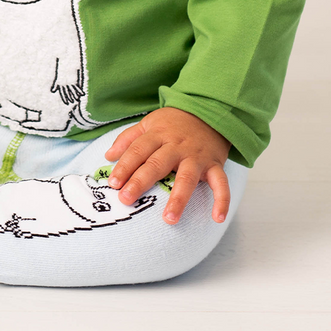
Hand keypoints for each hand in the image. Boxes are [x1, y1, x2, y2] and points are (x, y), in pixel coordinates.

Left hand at [104, 107, 231, 224]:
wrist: (208, 111)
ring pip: (187, 177)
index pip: (138, 150)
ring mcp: (197, 156)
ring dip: (178, 198)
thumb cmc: (174, 123)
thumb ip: (128, 139)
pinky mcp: (215, 164)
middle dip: (140, 181)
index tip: (112, 183)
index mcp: (158, 134)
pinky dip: (222, 200)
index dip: (124, 166)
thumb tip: (108, 155)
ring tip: (168, 219)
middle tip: (126, 199)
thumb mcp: (149, 123)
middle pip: (157, 163)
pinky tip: (216, 218)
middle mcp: (176, 145)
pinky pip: (220, 183)